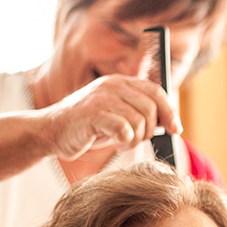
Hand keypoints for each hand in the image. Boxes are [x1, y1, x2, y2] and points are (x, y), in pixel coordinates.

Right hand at [41, 75, 182, 160]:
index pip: (156, 91)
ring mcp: (101, 98)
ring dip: (136, 138)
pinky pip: (124, 129)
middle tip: (136, 139)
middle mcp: (112, 85)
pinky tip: (115, 143)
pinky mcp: (92, 114)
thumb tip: (170, 123)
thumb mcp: (117, 115)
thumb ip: (139, 113)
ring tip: (123, 142)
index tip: (175, 129)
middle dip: (150, 130)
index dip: (170, 111)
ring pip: (139, 120)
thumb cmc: (87, 127)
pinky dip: (125, 141)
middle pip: (150, 108)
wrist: (50, 132)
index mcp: (120, 82)